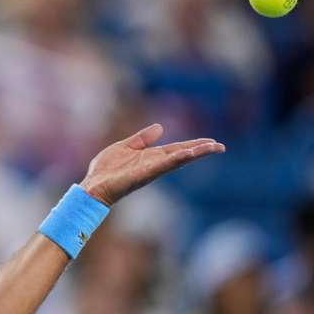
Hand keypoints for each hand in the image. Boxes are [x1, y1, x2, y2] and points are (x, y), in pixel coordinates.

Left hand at [79, 124, 225, 205]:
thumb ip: (142, 138)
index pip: (177, 149)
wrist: (92, 185)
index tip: (212, 142)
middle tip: (221, 146)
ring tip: (211, 148)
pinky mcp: (142, 175)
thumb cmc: (106, 170)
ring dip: (194, 154)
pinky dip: (175, 160)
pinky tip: (187, 154)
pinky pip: (161, 166)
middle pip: (182, 154)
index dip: (194, 145)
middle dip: (201, 150)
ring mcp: (150, 170)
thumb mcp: (125, 146)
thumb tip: (160, 127)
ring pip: (177, 160)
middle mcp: (154, 164)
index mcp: (151, 156)